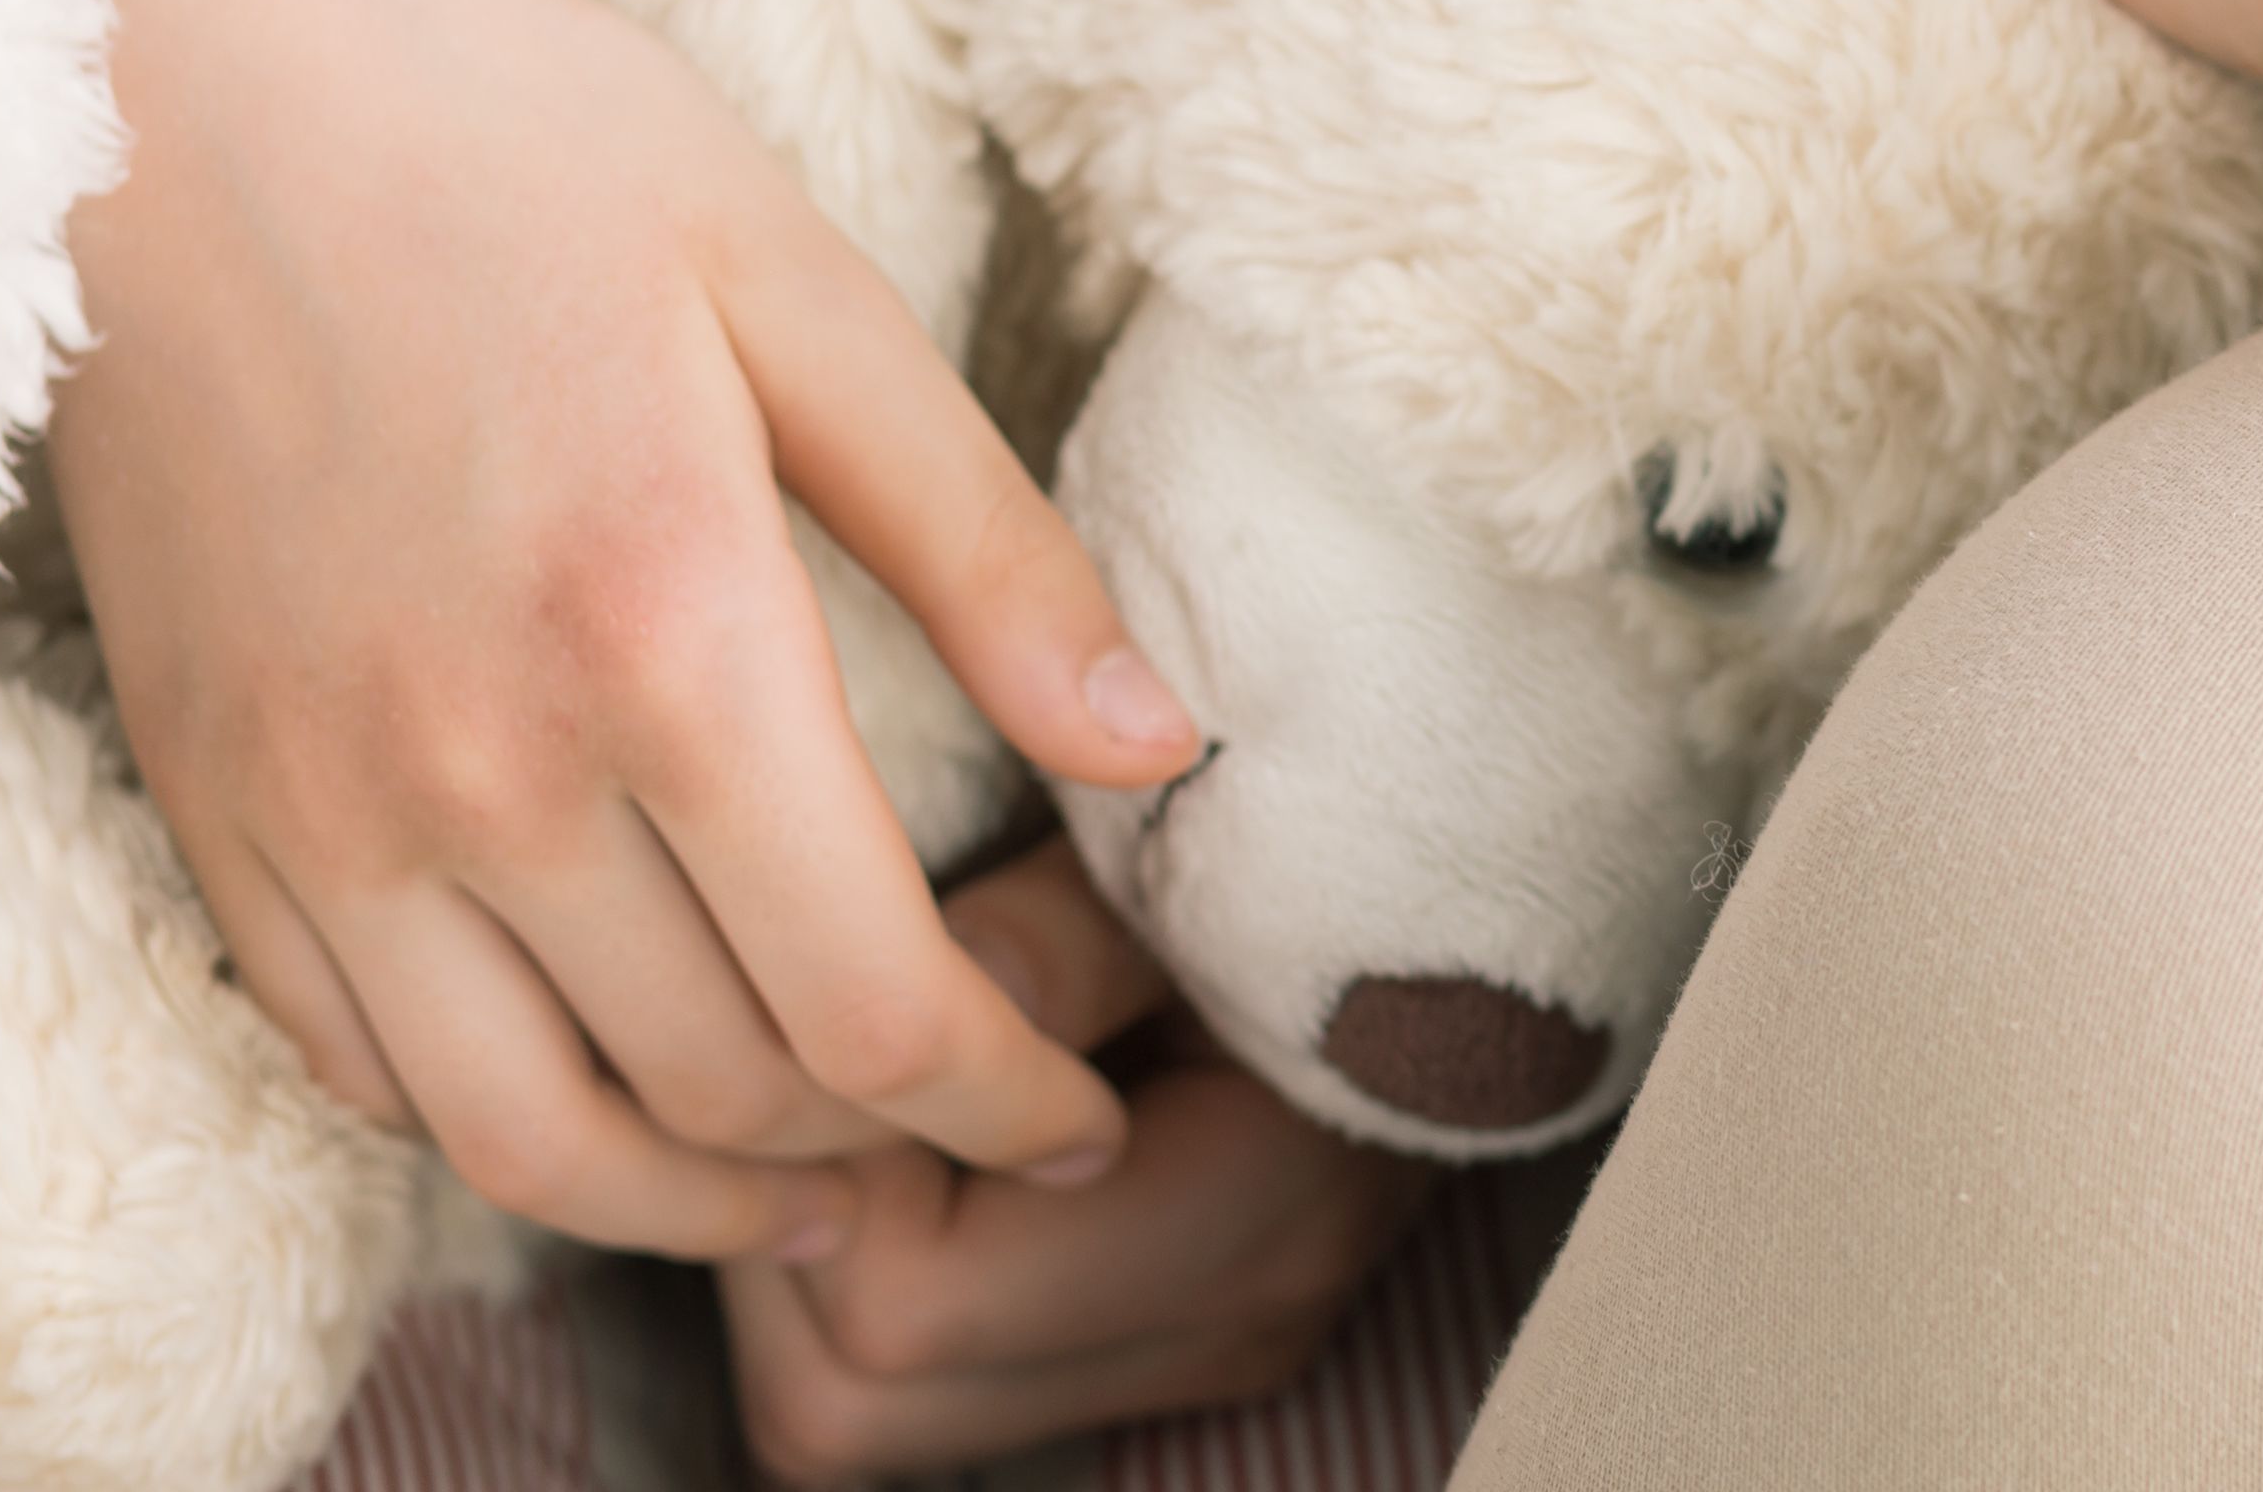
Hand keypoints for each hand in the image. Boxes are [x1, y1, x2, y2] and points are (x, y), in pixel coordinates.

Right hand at [55, 0, 1204, 1261]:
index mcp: (663, 632)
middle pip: (721, 1093)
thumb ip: (986, 545)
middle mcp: (479, 767)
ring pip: (528, 1140)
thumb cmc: (513, 138)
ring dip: (696, 1204)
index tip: (1082, 1114)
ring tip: (817, 1189)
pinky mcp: (209, 800)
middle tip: (984, 1126)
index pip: (866, 1005)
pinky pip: (358, 1061)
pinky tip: (601, 1089)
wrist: (175, 66)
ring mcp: (320, 806)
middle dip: (889, 1150)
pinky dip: (498, 1127)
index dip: (1003, 1102)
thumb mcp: (803, 288)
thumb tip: (1164, 745)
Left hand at [723, 833, 1443, 1480]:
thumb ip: (1052, 938)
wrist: (1483, 885)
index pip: (902, 1307)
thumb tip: (876, 1006)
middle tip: (809, 1061)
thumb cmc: (1340, 843)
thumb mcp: (1210, 855)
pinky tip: (911, 1141)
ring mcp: (1184, 1354)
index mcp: (1240, 1227)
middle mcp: (1214, 1330)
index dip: (829, 1165)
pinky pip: (915, 1387)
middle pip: (841, 1402)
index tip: (846, 1019)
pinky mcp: (1152, 1339)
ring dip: (807, 1266)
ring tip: (853, 1095)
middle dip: (779, 1235)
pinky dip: (863, 1277)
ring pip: (847, 1417)